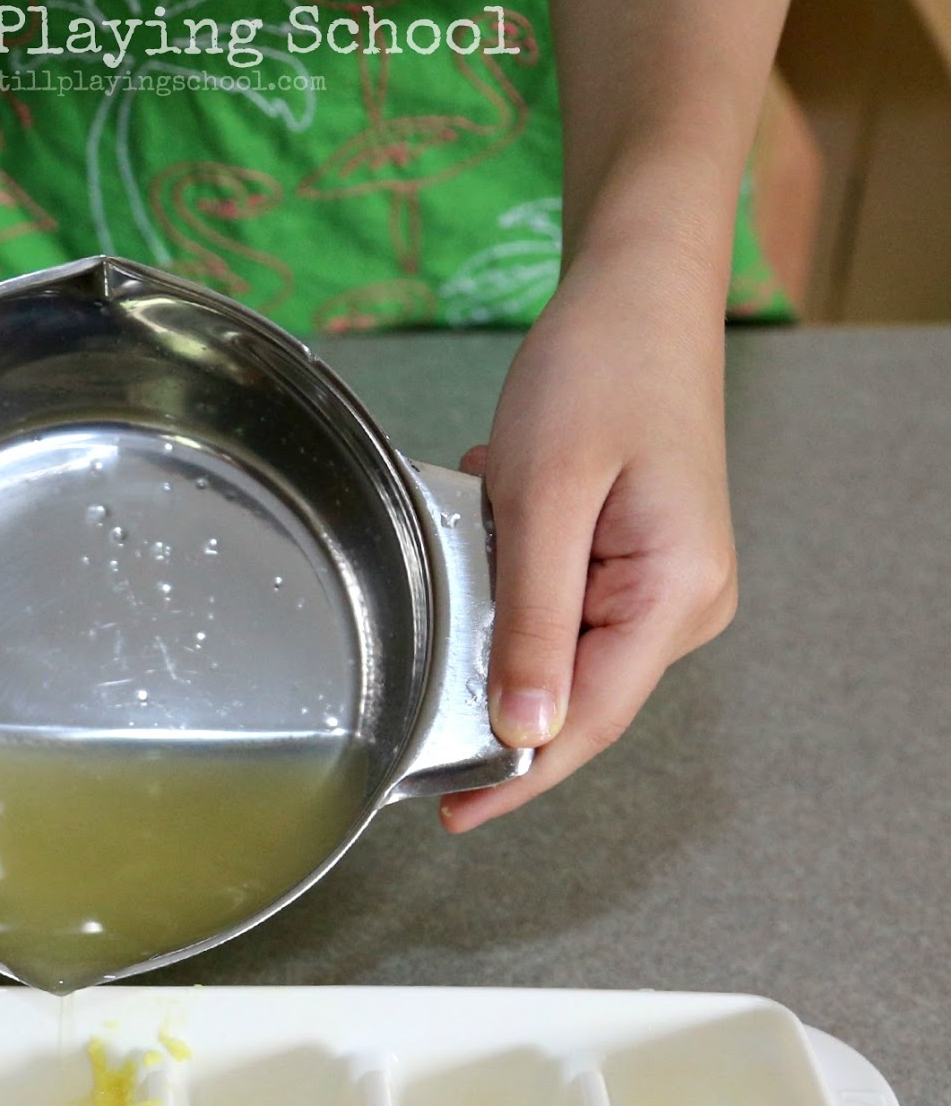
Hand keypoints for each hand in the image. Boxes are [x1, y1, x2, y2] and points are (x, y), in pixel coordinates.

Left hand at [440, 247, 738, 832]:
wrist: (637, 290)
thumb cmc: (598, 371)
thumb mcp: (547, 499)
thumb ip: (535, 621)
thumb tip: (525, 732)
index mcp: (675, 597)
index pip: (588, 722)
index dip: (517, 778)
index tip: (453, 814)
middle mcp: (684, 605)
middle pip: (575, 695)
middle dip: (495, 685)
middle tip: (422, 662)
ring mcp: (666, 586)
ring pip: (561, 650)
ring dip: (500, 617)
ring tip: (477, 535)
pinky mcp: (640, 563)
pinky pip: (564, 606)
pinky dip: (515, 581)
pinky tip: (498, 513)